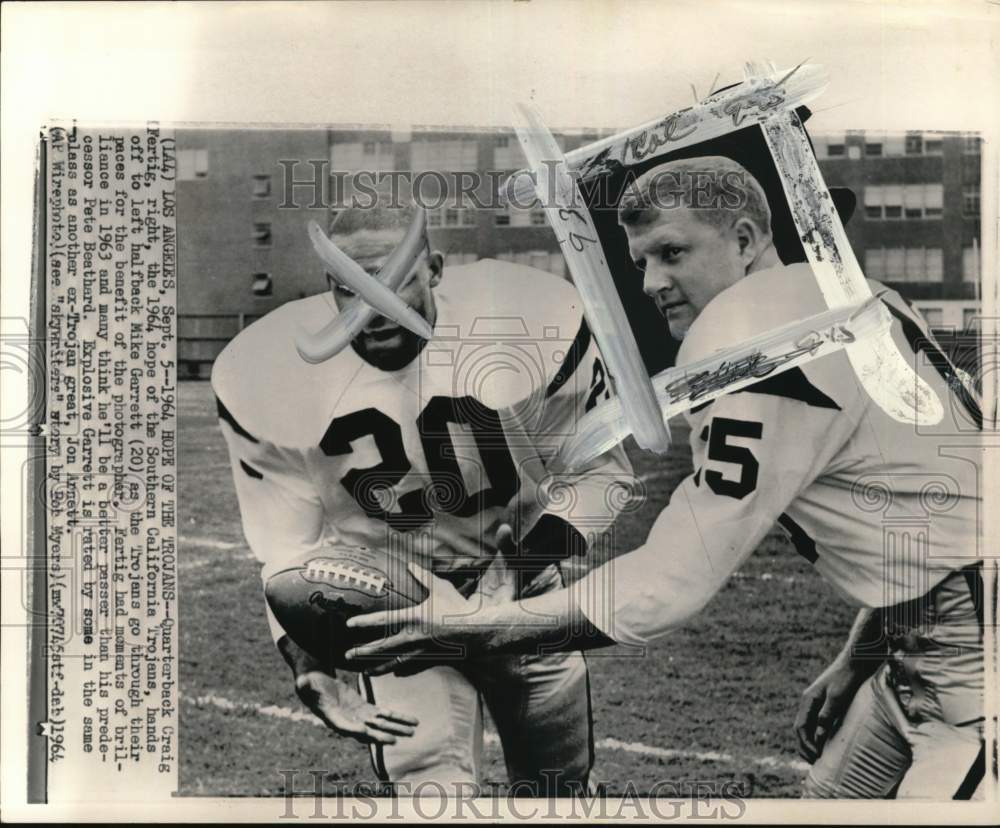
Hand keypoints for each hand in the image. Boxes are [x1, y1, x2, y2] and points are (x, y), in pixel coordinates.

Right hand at [294, 669, 417, 744]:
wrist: (317, 682)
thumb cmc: (309, 683)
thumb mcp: (305, 682)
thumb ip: (305, 685)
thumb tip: (303, 682)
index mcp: (332, 717)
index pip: (344, 726)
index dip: (354, 729)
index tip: (365, 731)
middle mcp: (347, 721)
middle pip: (366, 730)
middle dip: (379, 735)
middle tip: (394, 740)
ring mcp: (357, 716)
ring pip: (380, 724)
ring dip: (395, 728)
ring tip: (412, 731)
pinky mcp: (365, 709)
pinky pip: (383, 715)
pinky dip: (396, 718)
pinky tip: (409, 721)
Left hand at [344, 563, 479, 675]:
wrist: (478, 632)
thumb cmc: (459, 607)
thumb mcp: (441, 588)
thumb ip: (423, 577)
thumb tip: (410, 564)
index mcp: (414, 617)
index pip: (382, 620)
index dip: (364, 621)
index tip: (349, 624)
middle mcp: (414, 637)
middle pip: (382, 647)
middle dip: (363, 651)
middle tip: (348, 655)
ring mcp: (422, 652)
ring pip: (393, 663)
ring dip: (377, 667)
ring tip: (364, 671)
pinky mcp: (431, 661)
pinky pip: (412, 668)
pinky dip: (400, 670)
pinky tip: (394, 673)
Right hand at [794, 654, 866, 762]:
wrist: (856, 661)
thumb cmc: (847, 678)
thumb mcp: (837, 697)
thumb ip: (827, 716)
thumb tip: (819, 738)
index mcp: (809, 700)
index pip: (801, 727)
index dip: (806, 744)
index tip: (816, 757)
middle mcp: (810, 701)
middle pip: (801, 728)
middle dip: (805, 746)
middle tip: (814, 762)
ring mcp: (817, 702)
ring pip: (808, 726)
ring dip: (810, 741)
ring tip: (818, 756)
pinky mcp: (826, 702)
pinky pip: (817, 722)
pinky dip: (817, 734)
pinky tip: (825, 742)